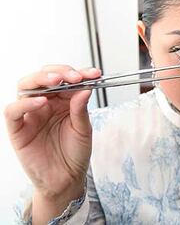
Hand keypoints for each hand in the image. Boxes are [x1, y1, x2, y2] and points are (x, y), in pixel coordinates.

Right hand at [4, 65, 100, 222]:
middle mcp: (46, 104)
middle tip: (74, 76)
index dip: (79, 73)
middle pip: (44, 77)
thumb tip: (85, 88)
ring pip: (26, 87)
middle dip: (59, 72)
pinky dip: (25, 103)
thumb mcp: (83, 130)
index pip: (66, 79)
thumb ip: (81, 109)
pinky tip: (41, 102)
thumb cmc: (75, 153)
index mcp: (63, 101)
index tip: (94, 73)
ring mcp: (30, 114)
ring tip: (57, 81)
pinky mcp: (18, 128)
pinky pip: (13, 111)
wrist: (66, 179)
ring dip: (41, 79)